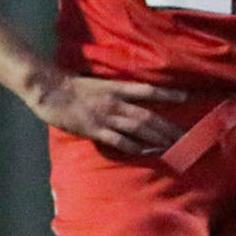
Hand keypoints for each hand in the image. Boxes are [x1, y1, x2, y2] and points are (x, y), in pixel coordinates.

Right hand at [25, 67, 184, 155]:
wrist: (48, 90)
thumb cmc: (71, 85)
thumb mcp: (98, 83)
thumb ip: (116, 91)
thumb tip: (132, 97)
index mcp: (116, 88)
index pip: (148, 90)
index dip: (168, 94)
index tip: (187, 97)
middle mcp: (116, 102)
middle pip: (149, 115)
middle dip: (169, 127)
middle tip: (187, 136)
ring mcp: (106, 117)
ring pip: (139, 128)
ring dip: (158, 138)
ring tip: (175, 145)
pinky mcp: (95, 130)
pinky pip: (120, 141)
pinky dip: (136, 147)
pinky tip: (149, 152)